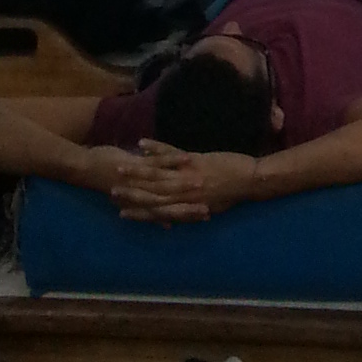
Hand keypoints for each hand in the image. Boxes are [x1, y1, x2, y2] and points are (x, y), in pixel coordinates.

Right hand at [113, 143, 260, 221]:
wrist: (250, 180)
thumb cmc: (231, 195)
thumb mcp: (209, 207)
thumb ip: (191, 210)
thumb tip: (178, 217)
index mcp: (185, 205)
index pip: (155, 210)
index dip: (137, 210)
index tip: (119, 210)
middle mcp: (183, 193)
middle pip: (151, 193)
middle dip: (130, 191)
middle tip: (110, 188)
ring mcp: (187, 176)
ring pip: (156, 174)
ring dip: (136, 169)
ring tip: (119, 165)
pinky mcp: (194, 160)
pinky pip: (171, 154)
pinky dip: (156, 148)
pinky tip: (142, 144)